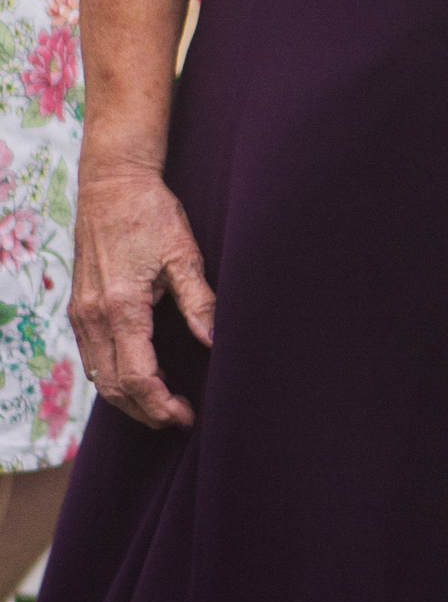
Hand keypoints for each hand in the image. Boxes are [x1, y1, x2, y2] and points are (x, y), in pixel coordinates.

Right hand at [70, 158, 214, 431]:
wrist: (112, 184)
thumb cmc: (151, 214)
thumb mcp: (184, 253)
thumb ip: (199, 301)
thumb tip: (216, 340)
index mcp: (122, 307)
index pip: (138, 378)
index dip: (161, 405)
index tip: (187, 414)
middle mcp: (94, 317)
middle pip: (114, 387)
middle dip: (146, 411)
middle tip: (178, 417)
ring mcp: (81, 314)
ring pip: (98, 378)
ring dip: (128, 399)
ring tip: (162, 403)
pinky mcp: (78, 309)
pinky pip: (92, 358)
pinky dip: (113, 378)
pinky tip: (139, 376)